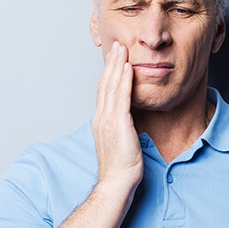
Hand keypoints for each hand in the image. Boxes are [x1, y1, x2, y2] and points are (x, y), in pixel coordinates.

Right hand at [92, 41, 142, 190]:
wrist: (117, 182)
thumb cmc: (120, 165)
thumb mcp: (117, 140)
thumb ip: (119, 125)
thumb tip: (126, 117)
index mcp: (101, 120)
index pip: (104, 91)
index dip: (108, 73)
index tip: (114, 59)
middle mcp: (102, 116)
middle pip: (105, 83)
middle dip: (111, 63)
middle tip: (116, 45)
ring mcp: (108, 119)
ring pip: (111, 86)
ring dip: (116, 65)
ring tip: (121, 49)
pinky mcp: (118, 123)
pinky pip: (121, 97)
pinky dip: (123, 80)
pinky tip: (127, 67)